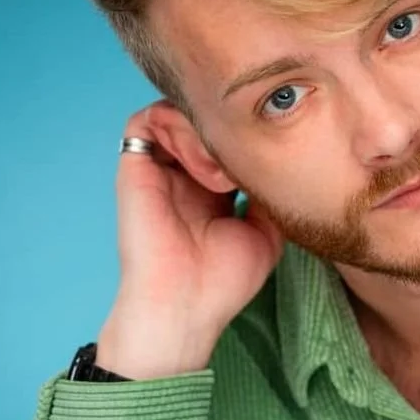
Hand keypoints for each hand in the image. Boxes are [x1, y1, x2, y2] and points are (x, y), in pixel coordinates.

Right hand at [96, 103, 284, 379]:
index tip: (274, 147)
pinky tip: (205, 168)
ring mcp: (158, 169)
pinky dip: (178, 130)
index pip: (226, 138)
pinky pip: (149, 120)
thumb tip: (284, 154)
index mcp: (210, 188)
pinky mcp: (135, 169)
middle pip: (203, 119)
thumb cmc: (222, 283)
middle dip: (230, 126)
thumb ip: (270, 190)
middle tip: (252, 154)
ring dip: (206, 130)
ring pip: (178, 112)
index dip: (248, 133)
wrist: (185, 307)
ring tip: (227, 172)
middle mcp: (182, 173)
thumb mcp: (266, 232)